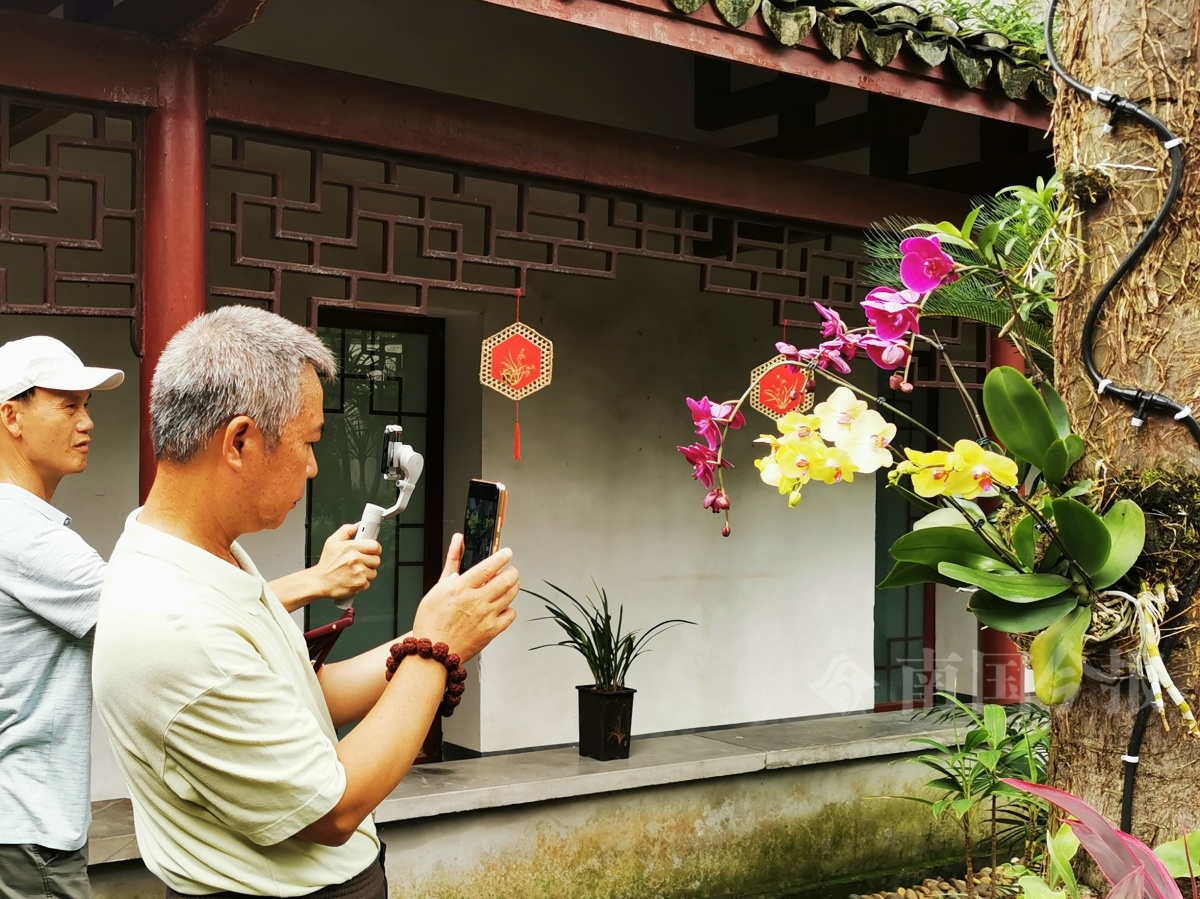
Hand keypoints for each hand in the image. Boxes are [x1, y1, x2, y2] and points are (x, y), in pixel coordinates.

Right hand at [312, 523, 381, 600]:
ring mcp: (358, 572)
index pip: (375, 545)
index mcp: (350, 547)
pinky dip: (362, 582)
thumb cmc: (326, 563)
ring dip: (366, 572)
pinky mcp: (359, 583)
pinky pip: (369, 582)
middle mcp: (355, 559)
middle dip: (370, 561)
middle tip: (361, 562)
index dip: (374, 548)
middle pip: (376, 559)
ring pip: (373, 572)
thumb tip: (358, 525)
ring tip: (355, 571)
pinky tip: (353, 578)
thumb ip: (347, 530)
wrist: (320, 582)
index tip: (371, 550)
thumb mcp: (332, 541)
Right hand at [410, 533, 518, 662]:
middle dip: (512, 571)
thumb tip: (458, 540)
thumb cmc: (431, 621)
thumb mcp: (437, 586)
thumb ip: (452, 561)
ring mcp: (486, 616)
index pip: (489, 566)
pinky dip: (509, 608)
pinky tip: (501, 607)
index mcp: (461, 588)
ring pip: (511, 595)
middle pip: (507, 579)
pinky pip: (511, 615)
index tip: (507, 553)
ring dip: (513, 587)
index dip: (502, 557)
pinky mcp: (492, 631)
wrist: (433, 652)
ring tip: (507, 586)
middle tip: (510, 570)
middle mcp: (476, 601)